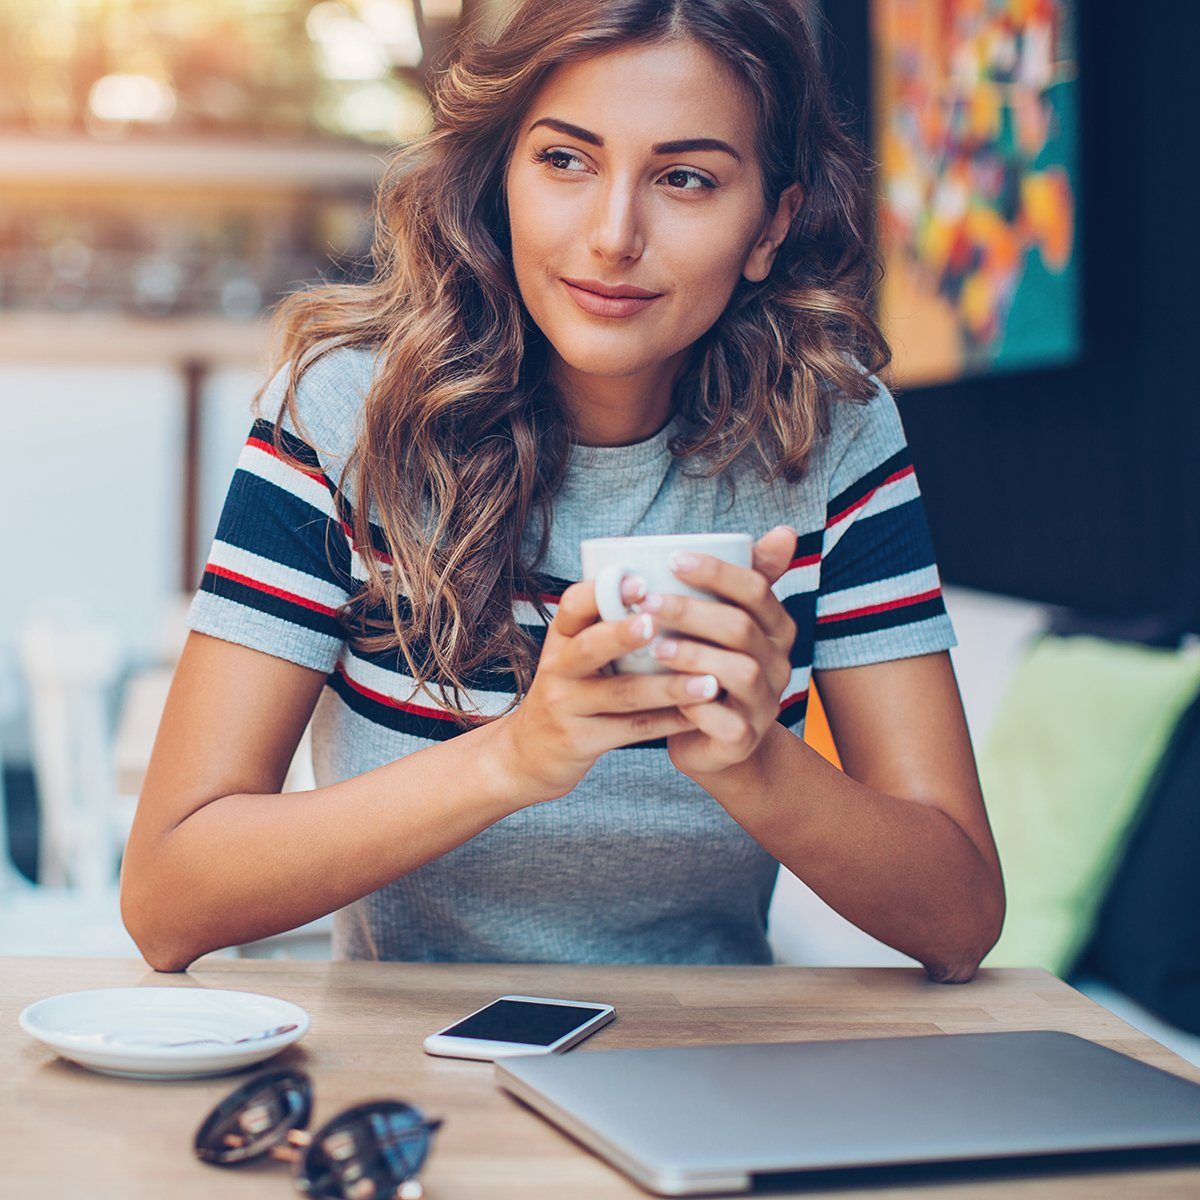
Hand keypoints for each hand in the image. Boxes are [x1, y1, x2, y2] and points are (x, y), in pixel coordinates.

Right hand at [492, 576, 721, 804]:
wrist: (528, 754)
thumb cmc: (569, 692)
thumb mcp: (572, 656)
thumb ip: (606, 627)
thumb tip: (667, 589)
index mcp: (560, 638)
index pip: (573, 605)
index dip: (603, 591)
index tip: (639, 581)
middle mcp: (557, 668)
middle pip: (590, 647)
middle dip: (624, 634)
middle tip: (658, 622)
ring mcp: (566, 706)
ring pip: (622, 694)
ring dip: (668, 687)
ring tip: (710, 682)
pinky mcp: (580, 741)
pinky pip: (632, 730)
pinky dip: (669, 722)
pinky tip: (700, 715)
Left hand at [648, 526, 798, 778]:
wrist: (712, 741)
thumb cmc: (708, 667)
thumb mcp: (723, 622)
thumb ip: (738, 579)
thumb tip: (785, 530)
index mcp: (777, 627)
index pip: (756, 588)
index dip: (715, 572)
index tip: (670, 559)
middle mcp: (780, 663)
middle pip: (741, 627)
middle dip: (691, 611)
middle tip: (645, 602)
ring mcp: (766, 703)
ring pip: (739, 672)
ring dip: (692, 655)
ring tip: (652, 646)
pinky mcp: (744, 739)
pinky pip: (726, 721)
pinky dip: (694, 706)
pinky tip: (666, 693)